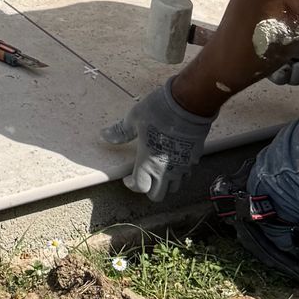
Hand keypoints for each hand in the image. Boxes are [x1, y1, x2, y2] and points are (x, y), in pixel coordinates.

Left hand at [98, 81, 226, 203]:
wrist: (189, 103)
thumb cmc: (160, 110)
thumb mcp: (134, 118)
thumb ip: (120, 132)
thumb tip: (105, 135)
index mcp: (148, 161)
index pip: (139, 187)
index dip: (132, 185)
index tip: (128, 178)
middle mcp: (166, 169)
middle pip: (157, 195)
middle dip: (148, 189)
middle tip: (143, 177)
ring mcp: (182, 166)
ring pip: (173, 189)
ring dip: (165, 184)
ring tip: (159, 171)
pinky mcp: (194, 159)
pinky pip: (186, 176)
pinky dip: (179, 175)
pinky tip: (174, 162)